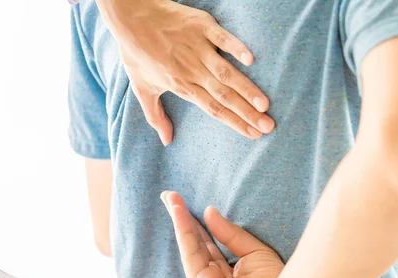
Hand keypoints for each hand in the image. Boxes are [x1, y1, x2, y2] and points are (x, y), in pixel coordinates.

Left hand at [95, 0, 274, 143]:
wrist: (129, 16)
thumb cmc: (136, 52)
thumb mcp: (142, 88)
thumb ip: (156, 116)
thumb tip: (165, 141)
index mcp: (182, 85)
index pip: (213, 109)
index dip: (234, 123)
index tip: (254, 135)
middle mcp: (192, 70)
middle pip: (224, 96)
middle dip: (247, 113)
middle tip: (268, 126)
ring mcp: (198, 48)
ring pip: (226, 73)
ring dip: (246, 89)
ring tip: (265, 104)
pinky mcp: (201, 27)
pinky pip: (221, 38)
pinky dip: (235, 47)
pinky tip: (250, 60)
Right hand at [160, 191, 283, 277]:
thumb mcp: (254, 252)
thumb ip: (230, 235)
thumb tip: (209, 212)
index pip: (210, 249)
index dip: (199, 227)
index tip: (190, 206)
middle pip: (195, 247)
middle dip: (183, 221)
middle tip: (169, 197)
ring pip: (190, 248)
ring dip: (179, 220)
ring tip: (169, 196)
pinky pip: (191, 253)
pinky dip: (183, 229)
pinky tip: (178, 211)